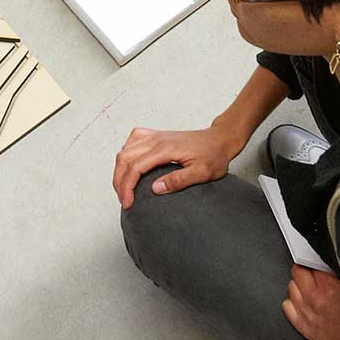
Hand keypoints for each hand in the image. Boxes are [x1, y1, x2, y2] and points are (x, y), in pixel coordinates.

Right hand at [112, 125, 244, 207]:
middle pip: (125, 158)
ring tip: (123, 188)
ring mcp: (155, 136)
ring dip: (120, 170)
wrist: (220, 140)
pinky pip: (132, 141)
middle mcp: (157, 140)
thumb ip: (179, 180)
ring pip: (125, 150)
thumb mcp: (202, 173)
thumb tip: (155, 188)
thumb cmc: (214, 156)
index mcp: (165, 149)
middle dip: (119, 181)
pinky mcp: (157, 136)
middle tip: (124, 200)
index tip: (128, 203)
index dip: (127, 187)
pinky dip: (126, 155)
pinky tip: (129, 165)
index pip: (136, 167)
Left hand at [282, 266, 339, 339]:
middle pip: (297, 273)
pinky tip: (301, 303)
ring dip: (298, 286)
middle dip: (304, 270)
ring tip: (307, 288)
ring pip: (290, 288)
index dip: (315, 263)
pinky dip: (292, 302)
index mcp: (330, 288)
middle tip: (310, 273)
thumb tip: (328, 267)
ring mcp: (306, 313)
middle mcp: (315, 299)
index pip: (312, 265)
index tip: (317, 265)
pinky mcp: (302, 326)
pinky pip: (286, 307)